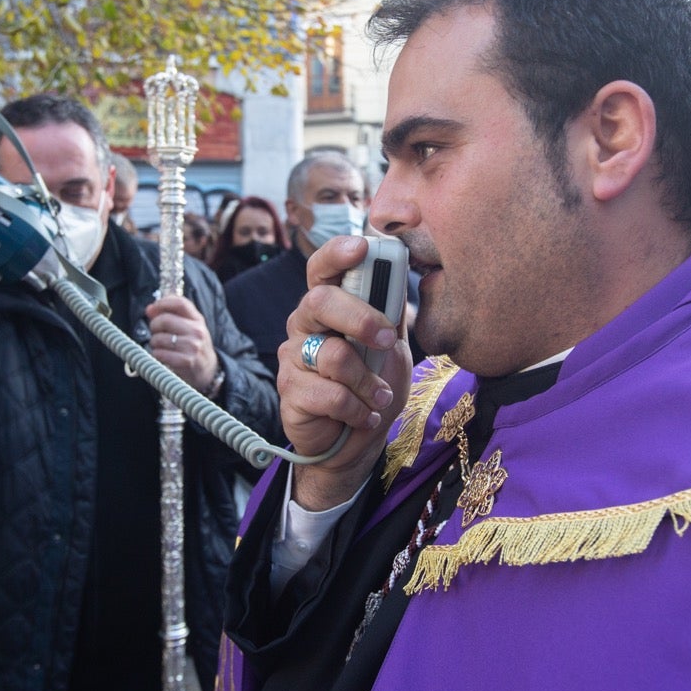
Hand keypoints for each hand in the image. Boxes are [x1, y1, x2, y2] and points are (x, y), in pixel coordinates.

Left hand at [145, 295, 218, 392]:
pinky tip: (163, 356)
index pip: (180, 303)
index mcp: (198, 320)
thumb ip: (172, 316)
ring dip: (154, 342)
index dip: (162, 303)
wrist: (208, 371)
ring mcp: (193, 346)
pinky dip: (157, 355)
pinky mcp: (186, 361)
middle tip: (155, 332)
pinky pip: (160, 353)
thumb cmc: (193, 347)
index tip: (152, 309)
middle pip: (166, 319)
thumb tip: (150, 310)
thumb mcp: (189, 328)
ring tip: (161, 346)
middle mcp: (197, 331)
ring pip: (159, 338)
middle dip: (154, 325)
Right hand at [278, 236, 409, 509]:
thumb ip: (390, 314)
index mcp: (329, 306)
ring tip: (377, 398)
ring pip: (332, 355)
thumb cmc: (372, 388)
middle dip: (360, 319)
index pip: (322, 268)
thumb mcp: (391, 348)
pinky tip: (362, 417)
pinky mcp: (289, 391)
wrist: (356, 442)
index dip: (337, 254)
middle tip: (385, 342)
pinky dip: (357, 410)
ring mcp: (293, 357)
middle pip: (321, 301)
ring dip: (367, 382)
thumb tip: (401, 272)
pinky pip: (329, 394)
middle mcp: (305, 324)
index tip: (361, 247)